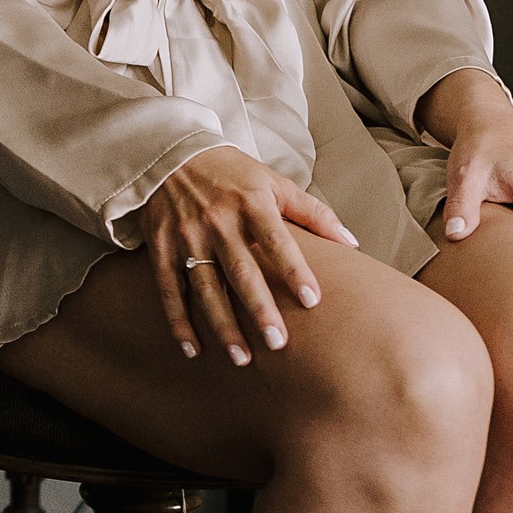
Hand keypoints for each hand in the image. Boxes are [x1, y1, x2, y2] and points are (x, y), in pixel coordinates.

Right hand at [141, 144, 358, 365]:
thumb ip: (312, 212)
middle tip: (278, 343)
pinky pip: (169, 290)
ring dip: (222, 324)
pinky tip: (193, 350)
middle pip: (240, 270)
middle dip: (258, 308)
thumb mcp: (272, 181)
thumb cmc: (230, 173)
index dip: (294, 269)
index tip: (312, 301)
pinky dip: (178, 321)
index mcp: (249, 203)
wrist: (167, 155)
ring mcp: (186, 237)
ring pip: (205, 287)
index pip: (275, 239)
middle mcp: (217, 221)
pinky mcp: (161, 248)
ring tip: (241, 357)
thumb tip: (352, 243)